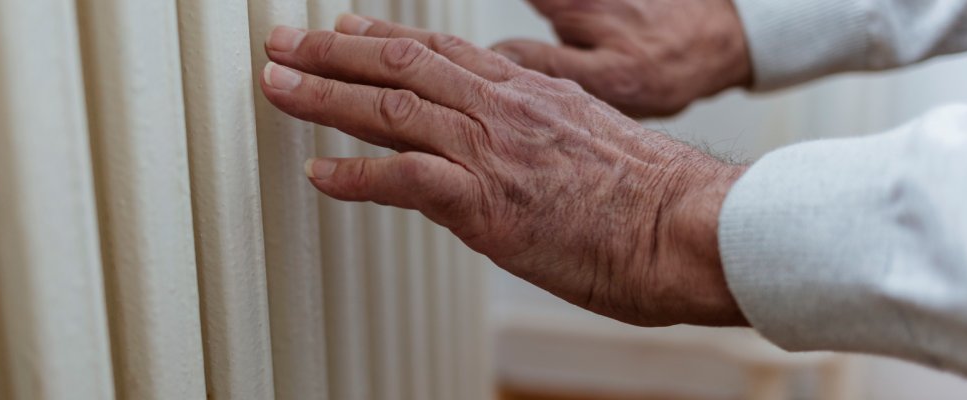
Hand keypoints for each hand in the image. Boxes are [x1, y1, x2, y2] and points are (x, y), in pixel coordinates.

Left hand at [260, 15, 748, 326]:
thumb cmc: (652, 197)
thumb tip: (514, 146)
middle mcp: (505, 111)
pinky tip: (319, 174)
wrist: (689, 226)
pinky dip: (356, 177)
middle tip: (283, 44)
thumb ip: (542, 132)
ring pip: (393, 110)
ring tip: (277, 86)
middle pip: (404, 65)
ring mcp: (493, 154)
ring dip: (325, 96)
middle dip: (334, 51)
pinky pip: (406, 181)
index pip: (443, 52)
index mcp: (531, 93)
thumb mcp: (593, 139)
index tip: (347, 29)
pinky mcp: (488, 204)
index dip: (384, 39)